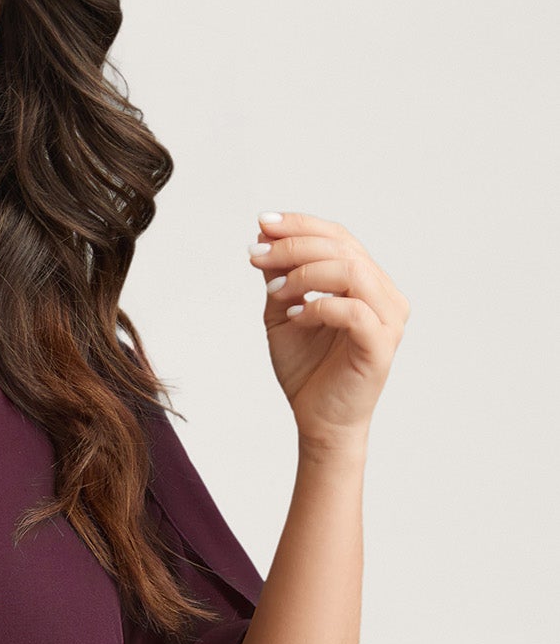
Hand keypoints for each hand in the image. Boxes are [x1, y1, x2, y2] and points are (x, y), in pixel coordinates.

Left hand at [249, 210, 408, 451]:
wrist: (318, 421)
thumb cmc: (307, 369)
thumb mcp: (283, 313)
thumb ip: (279, 275)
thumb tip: (264, 234)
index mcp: (367, 282)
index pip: (339, 237)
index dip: (301, 224)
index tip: (261, 222)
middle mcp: (384, 295)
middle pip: (343, 249)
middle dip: (294, 246)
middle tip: (256, 254)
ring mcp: (388, 319)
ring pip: (351, 271)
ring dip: (304, 273)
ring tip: (274, 291)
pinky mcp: (381, 345)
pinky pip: (353, 311)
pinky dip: (318, 307)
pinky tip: (295, 317)